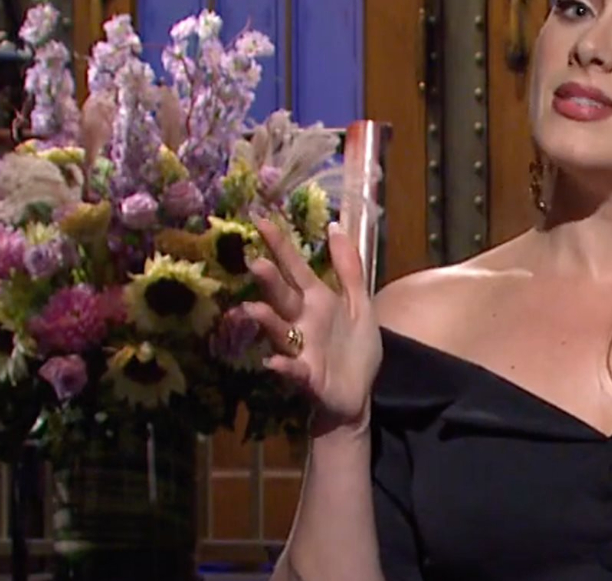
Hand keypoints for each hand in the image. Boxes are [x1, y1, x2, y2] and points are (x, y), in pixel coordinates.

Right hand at [245, 218, 381, 436]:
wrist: (360, 393)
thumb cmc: (354, 347)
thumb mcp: (358, 302)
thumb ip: (348, 268)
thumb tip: (335, 226)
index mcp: (317, 301)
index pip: (295, 267)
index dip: (279, 245)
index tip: (260, 219)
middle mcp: (303, 321)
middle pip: (283, 297)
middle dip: (269, 282)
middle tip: (255, 262)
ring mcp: (302, 349)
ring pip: (281, 332)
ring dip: (267, 321)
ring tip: (252, 309)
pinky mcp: (308, 376)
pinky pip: (293, 370)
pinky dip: (283, 366)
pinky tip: (273, 362)